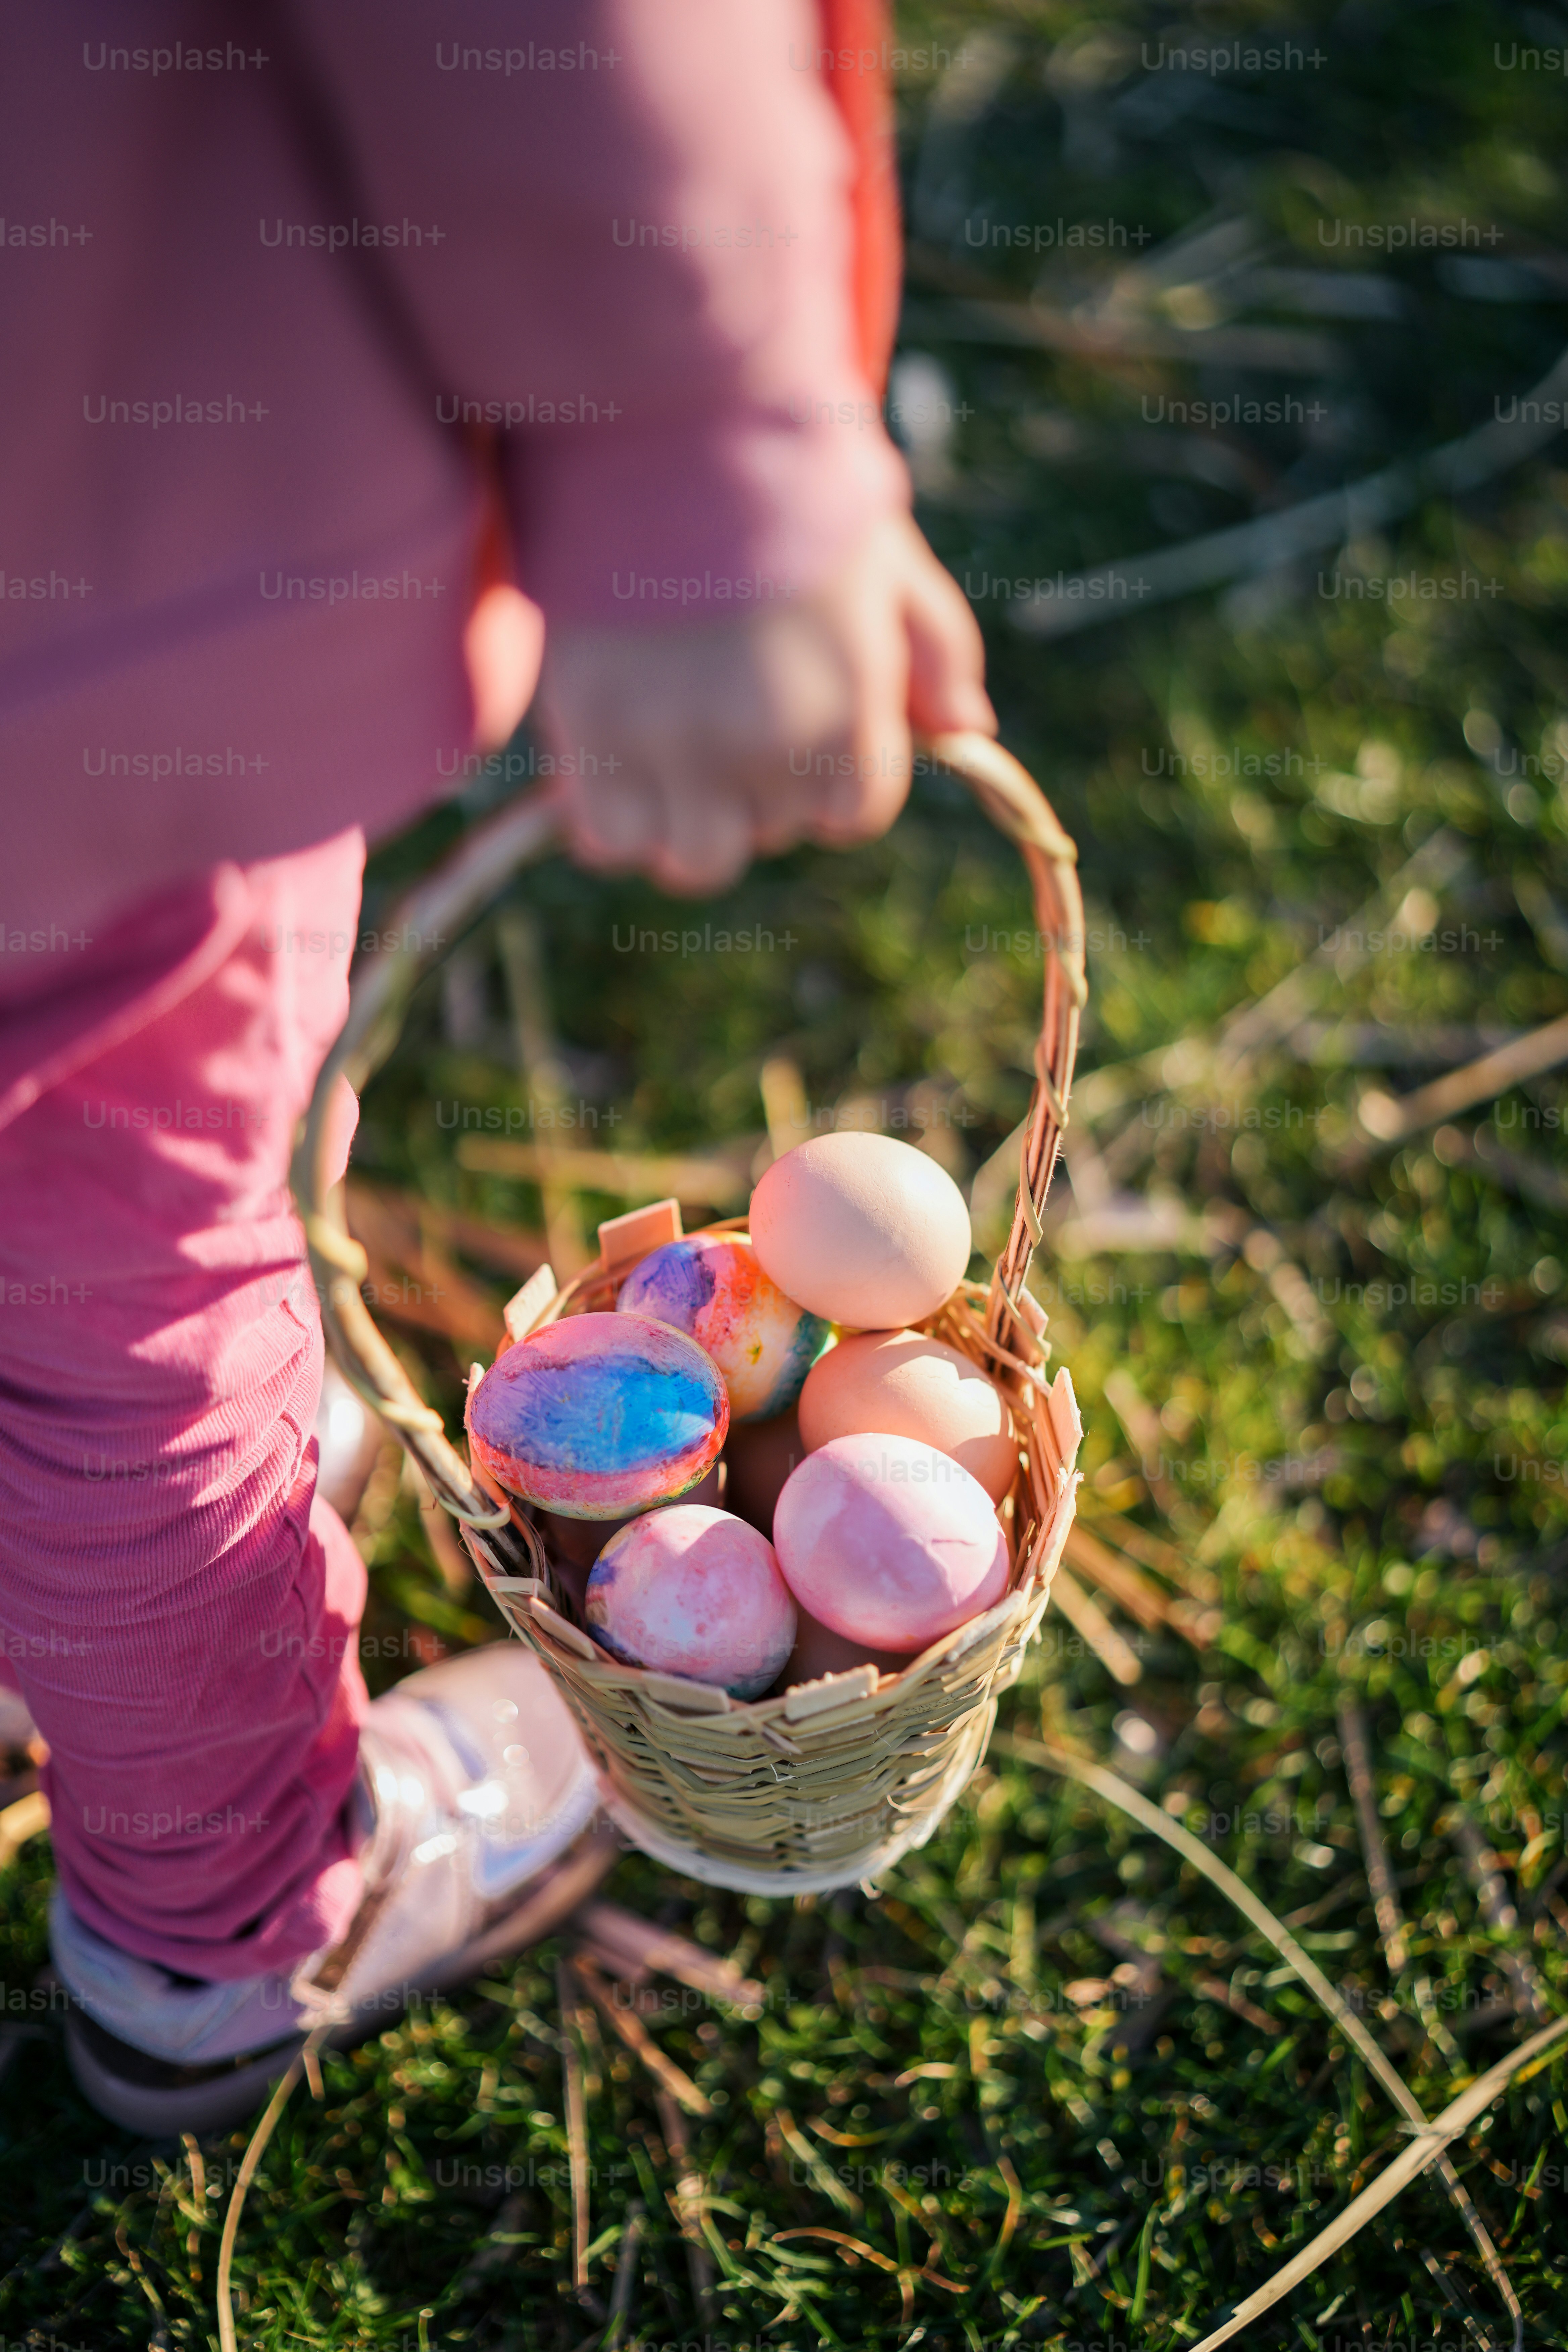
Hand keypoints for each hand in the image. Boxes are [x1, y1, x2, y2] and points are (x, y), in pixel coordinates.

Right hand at [535, 512, 993, 893]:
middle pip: (773, 832)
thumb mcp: (890, 560)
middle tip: (723, 705)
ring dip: (685, 820)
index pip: (853, 815)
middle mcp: (768, 746)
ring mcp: (678, 750)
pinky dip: (609, 818)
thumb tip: (971, 729)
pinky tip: (607, 763)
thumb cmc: (789, 483)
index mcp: (848, 709)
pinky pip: (609, 841)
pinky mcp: (595, 741)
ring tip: (666, 752)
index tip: (797, 728)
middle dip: (758, 786)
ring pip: (694, 860)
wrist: (666, 424)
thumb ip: (937, 651)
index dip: (831, 780)